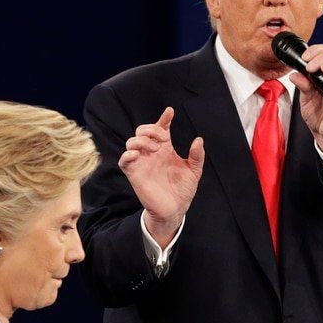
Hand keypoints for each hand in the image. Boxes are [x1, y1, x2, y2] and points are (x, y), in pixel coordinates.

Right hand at [118, 107, 203, 247]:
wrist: (175, 209)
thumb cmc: (182, 190)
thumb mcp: (194, 171)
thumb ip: (196, 156)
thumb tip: (198, 140)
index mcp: (165, 149)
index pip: (161, 128)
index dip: (164, 118)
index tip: (170, 112)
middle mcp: (151, 153)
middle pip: (142, 130)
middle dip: (151, 129)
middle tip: (163, 138)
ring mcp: (141, 163)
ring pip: (131, 141)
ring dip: (142, 140)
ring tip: (156, 149)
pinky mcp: (134, 174)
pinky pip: (124, 160)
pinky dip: (127, 155)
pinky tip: (138, 155)